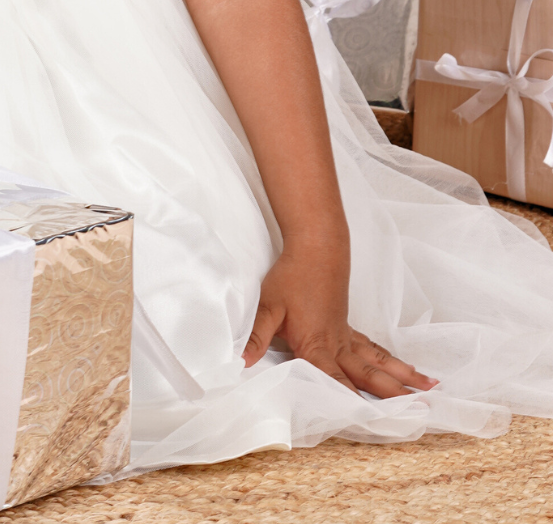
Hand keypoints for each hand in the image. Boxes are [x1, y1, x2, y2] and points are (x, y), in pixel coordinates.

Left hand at [242, 236, 437, 397]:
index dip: (349, 404)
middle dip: (391, 396)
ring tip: (429, 391)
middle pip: (366, 376)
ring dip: (402, 378)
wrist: (315, 247)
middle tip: (421, 412)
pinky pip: (373, 348)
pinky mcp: (349, 325)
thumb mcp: (268, 306)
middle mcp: (337, 345)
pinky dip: (390, 360)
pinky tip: (408, 368)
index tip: (370, 425)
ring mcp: (346, 335)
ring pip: (377, 361)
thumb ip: (256, 335)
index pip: (333, 382)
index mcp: (316, 345)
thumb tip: (241, 360)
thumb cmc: (291, 277)